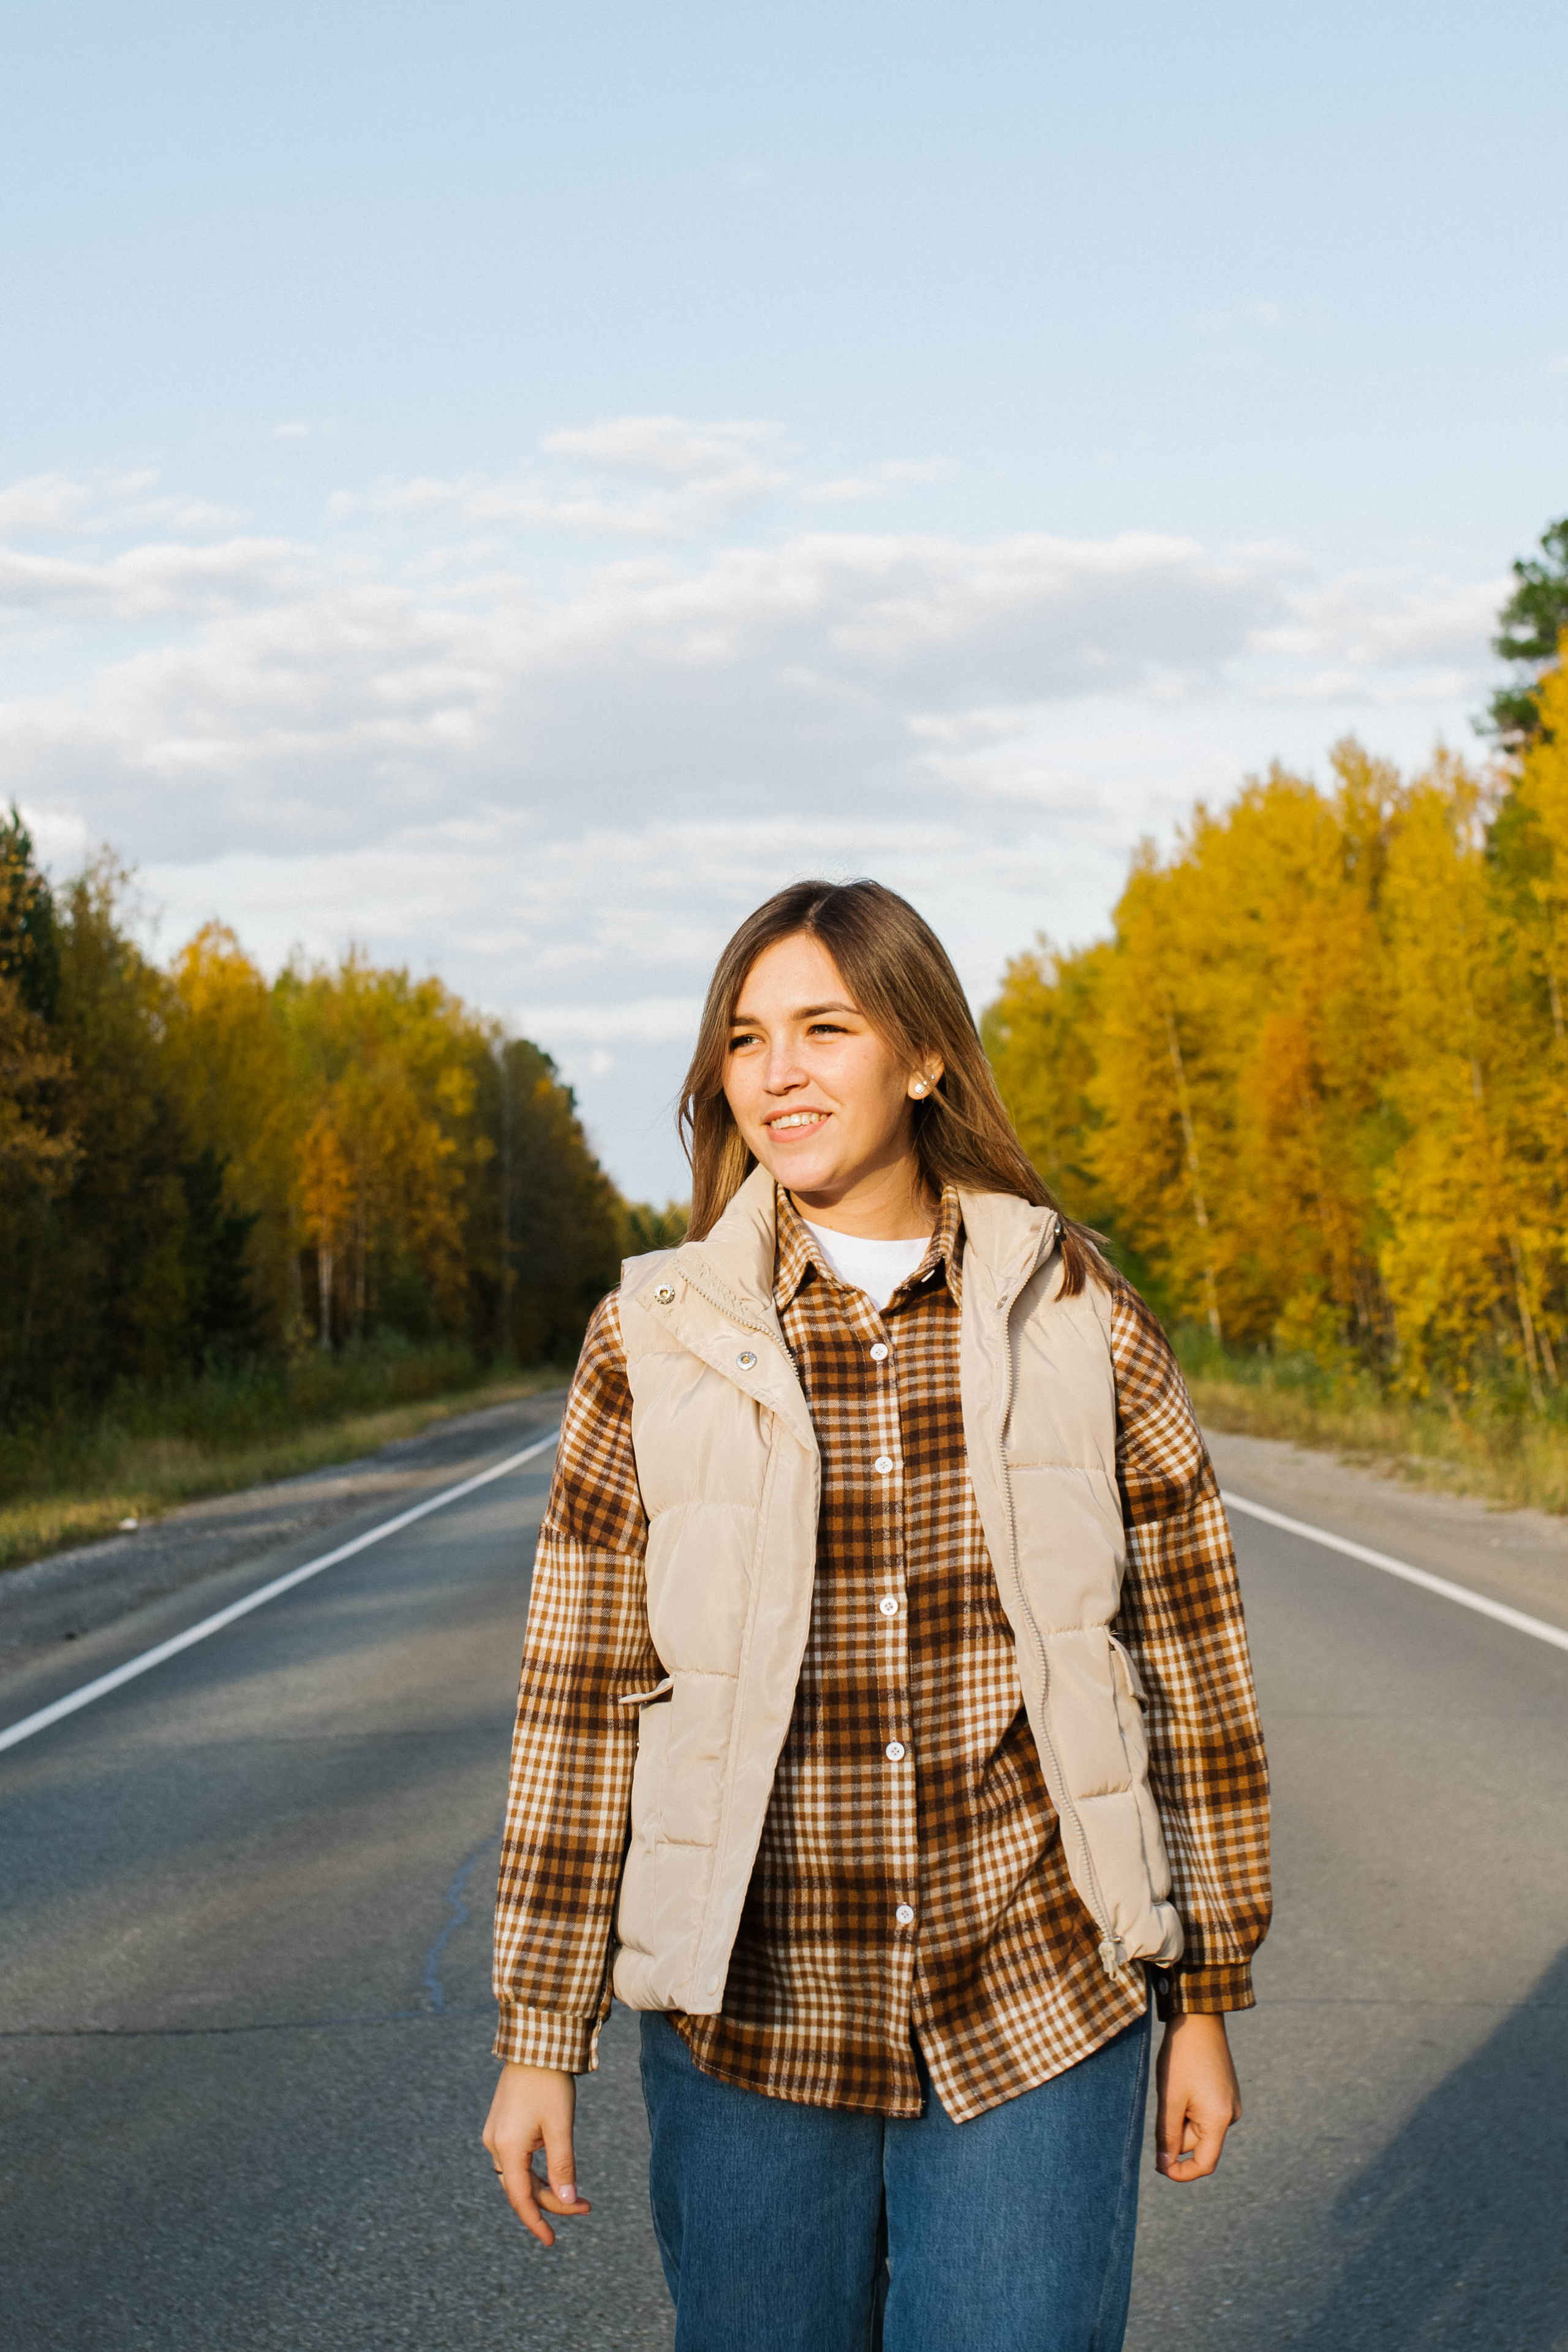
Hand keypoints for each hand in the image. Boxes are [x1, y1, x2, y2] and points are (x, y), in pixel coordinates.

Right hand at [482, 2063, 592, 2245]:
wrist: (535, 2042)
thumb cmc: (550, 2084)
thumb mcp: (560, 2126)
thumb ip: (562, 2166)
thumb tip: (568, 2201)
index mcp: (507, 2148)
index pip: (521, 2198)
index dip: (537, 2222)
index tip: (552, 2241)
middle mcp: (496, 2144)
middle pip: (521, 2188)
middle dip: (551, 2202)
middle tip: (585, 2207)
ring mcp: (496, 2134)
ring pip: (519, 2175)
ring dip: (545, 2187)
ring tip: (576, 2194)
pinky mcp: (501, 2124)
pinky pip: (517, 2159)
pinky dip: (535, 2170)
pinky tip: (555, 2171)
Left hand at [1154, 2010, 1241, 2182]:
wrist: (1198, 2019)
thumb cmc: (1181, 2058)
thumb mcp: (1170, 2099)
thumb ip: (1167, 2136)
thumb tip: (1165, 2166)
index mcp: (1220, 2120)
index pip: (1205, 2163)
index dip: (1182, 2172)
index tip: (1160, 2168)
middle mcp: (1232, 2116)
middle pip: (1198, 2143)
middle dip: (1176, 2132)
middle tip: (1164, 2102)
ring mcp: (1230, 2104)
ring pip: (1199, 2127)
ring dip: (1181, 2117)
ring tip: (1174, 2087)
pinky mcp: (1226, 2094)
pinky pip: (1204, 2113)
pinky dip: (1188, 2107)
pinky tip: (1183, 2083)